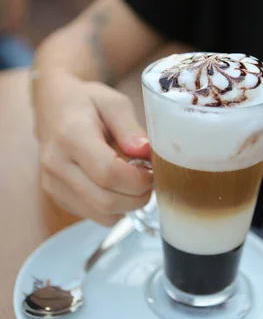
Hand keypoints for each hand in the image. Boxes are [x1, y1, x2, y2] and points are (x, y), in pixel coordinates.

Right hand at [34, 69, 152, 225]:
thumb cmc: (87, 103)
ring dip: (128, 205)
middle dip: (138, 197)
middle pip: (106, 200)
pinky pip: (94, 215)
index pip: (108, 173)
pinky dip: (114, 208)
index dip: (138, 179)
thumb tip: (145, 153)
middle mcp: (56, 163)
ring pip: (102, 214)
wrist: (53, 107)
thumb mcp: (113, 103)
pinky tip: (118, 188)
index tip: (152, 171)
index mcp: (71, 135)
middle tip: (150, 181)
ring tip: (135, 183)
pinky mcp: (56, 197)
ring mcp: (53, 184)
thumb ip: (130, 128)